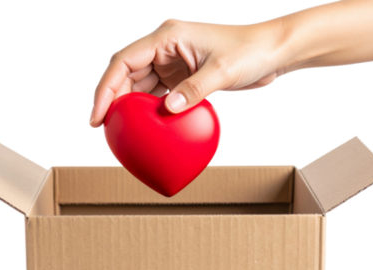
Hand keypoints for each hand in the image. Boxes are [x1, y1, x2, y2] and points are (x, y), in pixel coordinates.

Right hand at [87, 18, 283, 128]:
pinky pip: (155, 94)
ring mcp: (170, 61)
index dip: (106, 88)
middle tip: (102, 126)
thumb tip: (167, 110)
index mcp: (166, 37)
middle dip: (110, 99)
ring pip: (137, 84)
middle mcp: (163, 47)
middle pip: (124, 73)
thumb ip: (193, 90)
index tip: (98, 114)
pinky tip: (141, 127)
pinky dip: (146, 110)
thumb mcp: (222, 71)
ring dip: (127, 105)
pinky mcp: (179, 75)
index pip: (123, 61)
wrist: (273, 51)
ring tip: (117, 129)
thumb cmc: (251, 51)